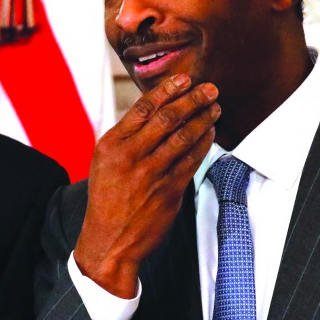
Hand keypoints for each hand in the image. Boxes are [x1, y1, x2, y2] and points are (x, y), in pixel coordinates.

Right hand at [75, 74, 218, 297]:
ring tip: (215, 107)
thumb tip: (157, 111)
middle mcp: (130, 156)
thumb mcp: (104, 162)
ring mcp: (151, 173)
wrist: (110, 240)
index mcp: (111, 145)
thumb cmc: (107, 199)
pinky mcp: (169, 190)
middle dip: (192, 99)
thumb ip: (126, 138)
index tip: (184, 79)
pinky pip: (192, 160)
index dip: (167, 90)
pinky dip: (204, 144)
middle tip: (210, 88)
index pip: (143, 107)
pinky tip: (210, 133)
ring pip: (184, 137)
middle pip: (167, 118)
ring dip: (203, 119)